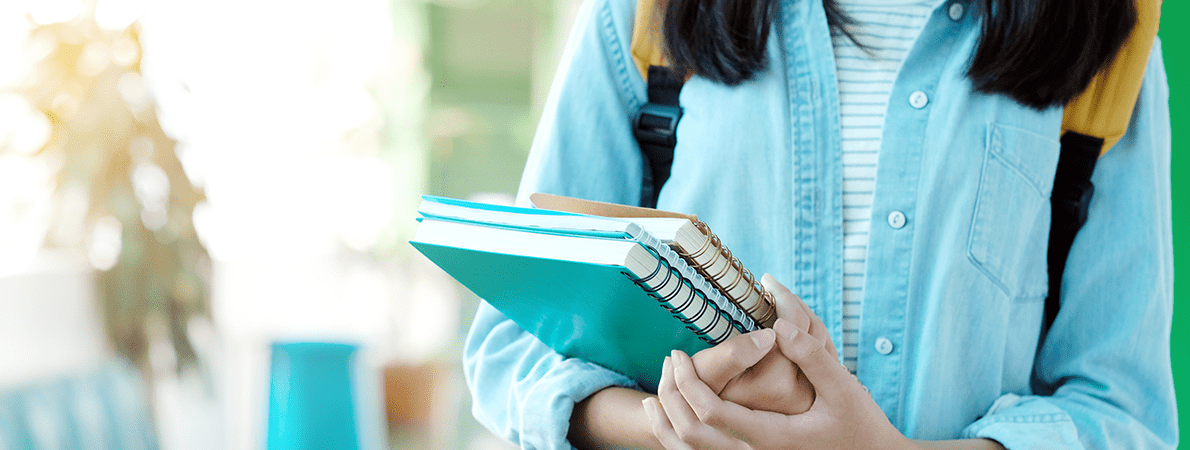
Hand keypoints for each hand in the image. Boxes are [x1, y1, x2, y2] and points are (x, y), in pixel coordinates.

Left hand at [645, 277, 909, 449]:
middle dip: (672, 396)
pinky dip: (679, 437)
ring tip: (660, 387)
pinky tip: (674, 413)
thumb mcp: (844, 387)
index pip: (710, 414)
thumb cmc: (861, 425)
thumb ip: (811, 354)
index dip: (688, 383)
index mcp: (771, 437)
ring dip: (668, 420)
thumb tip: (778, 326)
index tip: (679, 354)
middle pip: (690, 434)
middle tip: (669, 361)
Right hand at [687, 274, 835, 414]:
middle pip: (812, 330)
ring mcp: (808, 395)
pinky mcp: (811, 394)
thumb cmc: (702, 390)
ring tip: (780, 300)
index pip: (793, 327)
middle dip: (793, 301)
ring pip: (820, 340)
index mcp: (776, 384)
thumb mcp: (707, 371)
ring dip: (802, 315)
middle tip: (772, 285)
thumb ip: (734, 353)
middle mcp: (799, 393)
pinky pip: (820, 353)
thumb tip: (771, 333)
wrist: (711, 421)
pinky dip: (806, 333)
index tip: (765, 279)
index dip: (782, 297)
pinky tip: (787, 323)